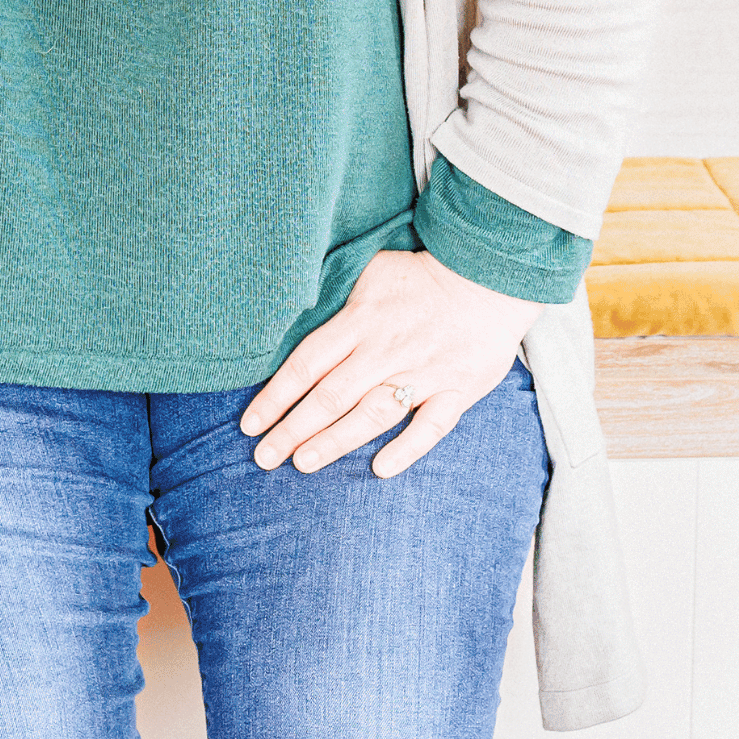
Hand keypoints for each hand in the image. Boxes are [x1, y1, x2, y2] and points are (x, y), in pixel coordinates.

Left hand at [237, 249, 541, 479]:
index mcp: (361, 320)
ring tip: (302, 463)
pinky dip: (406, 448)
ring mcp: (422, 373)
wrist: (489, 275)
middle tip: (263, 458)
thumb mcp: (372, 269)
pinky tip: (380, 469)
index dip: (276, 395)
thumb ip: (338, 295)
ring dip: (335, 441)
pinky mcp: (456, 390)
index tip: (250, 423)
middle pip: (330, 395)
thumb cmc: (422, 274)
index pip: (307, 363)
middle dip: (292, 428)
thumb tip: (297, 305)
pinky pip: (430, 426)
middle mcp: (385, 350)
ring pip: (371, 414)